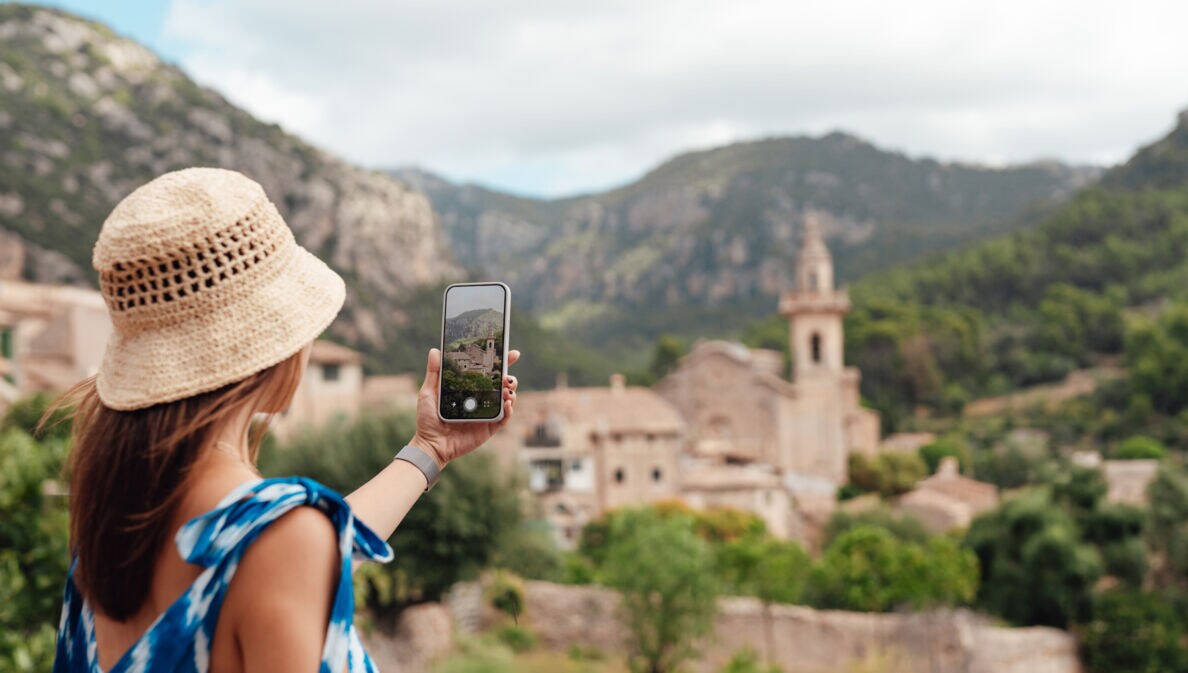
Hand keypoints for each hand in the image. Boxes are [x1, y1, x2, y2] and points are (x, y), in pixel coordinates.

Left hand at [410, 348, 519, 468]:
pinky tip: (507, 404)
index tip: (512, 353)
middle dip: (510, 378)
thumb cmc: (428, 419)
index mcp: (469, 390)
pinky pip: (504, 418)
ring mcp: (486, 414)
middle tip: (507, 376)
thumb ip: (434, 372)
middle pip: (502, 385)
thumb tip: (435, 350)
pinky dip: (509, 410)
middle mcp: (480, 400)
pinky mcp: (489, 428)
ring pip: (507, 400)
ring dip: (511, 392)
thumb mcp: (429, 392)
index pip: (488, 373)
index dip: (502, 363)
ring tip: (507, 389)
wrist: (430, 444)